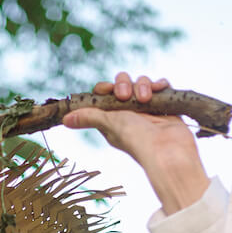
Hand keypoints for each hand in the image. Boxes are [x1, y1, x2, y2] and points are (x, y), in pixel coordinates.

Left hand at [63, 72, 209, 213]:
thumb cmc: (135, 139)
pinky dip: (159, 84)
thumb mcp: (108, 124)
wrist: (166, 150)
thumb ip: (88, 118)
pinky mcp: (164, 105)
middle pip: (123, 84)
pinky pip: (160, 86)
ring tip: (145, 99)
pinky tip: (158, 89)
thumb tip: (65, 120)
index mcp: (113, 118)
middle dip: (124, 84)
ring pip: (142, 82)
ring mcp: (147, 108)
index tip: (105, 90)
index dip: (104, 89)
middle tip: (125, 96)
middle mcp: (130, 112)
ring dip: (142, 85)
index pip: (105, 95)